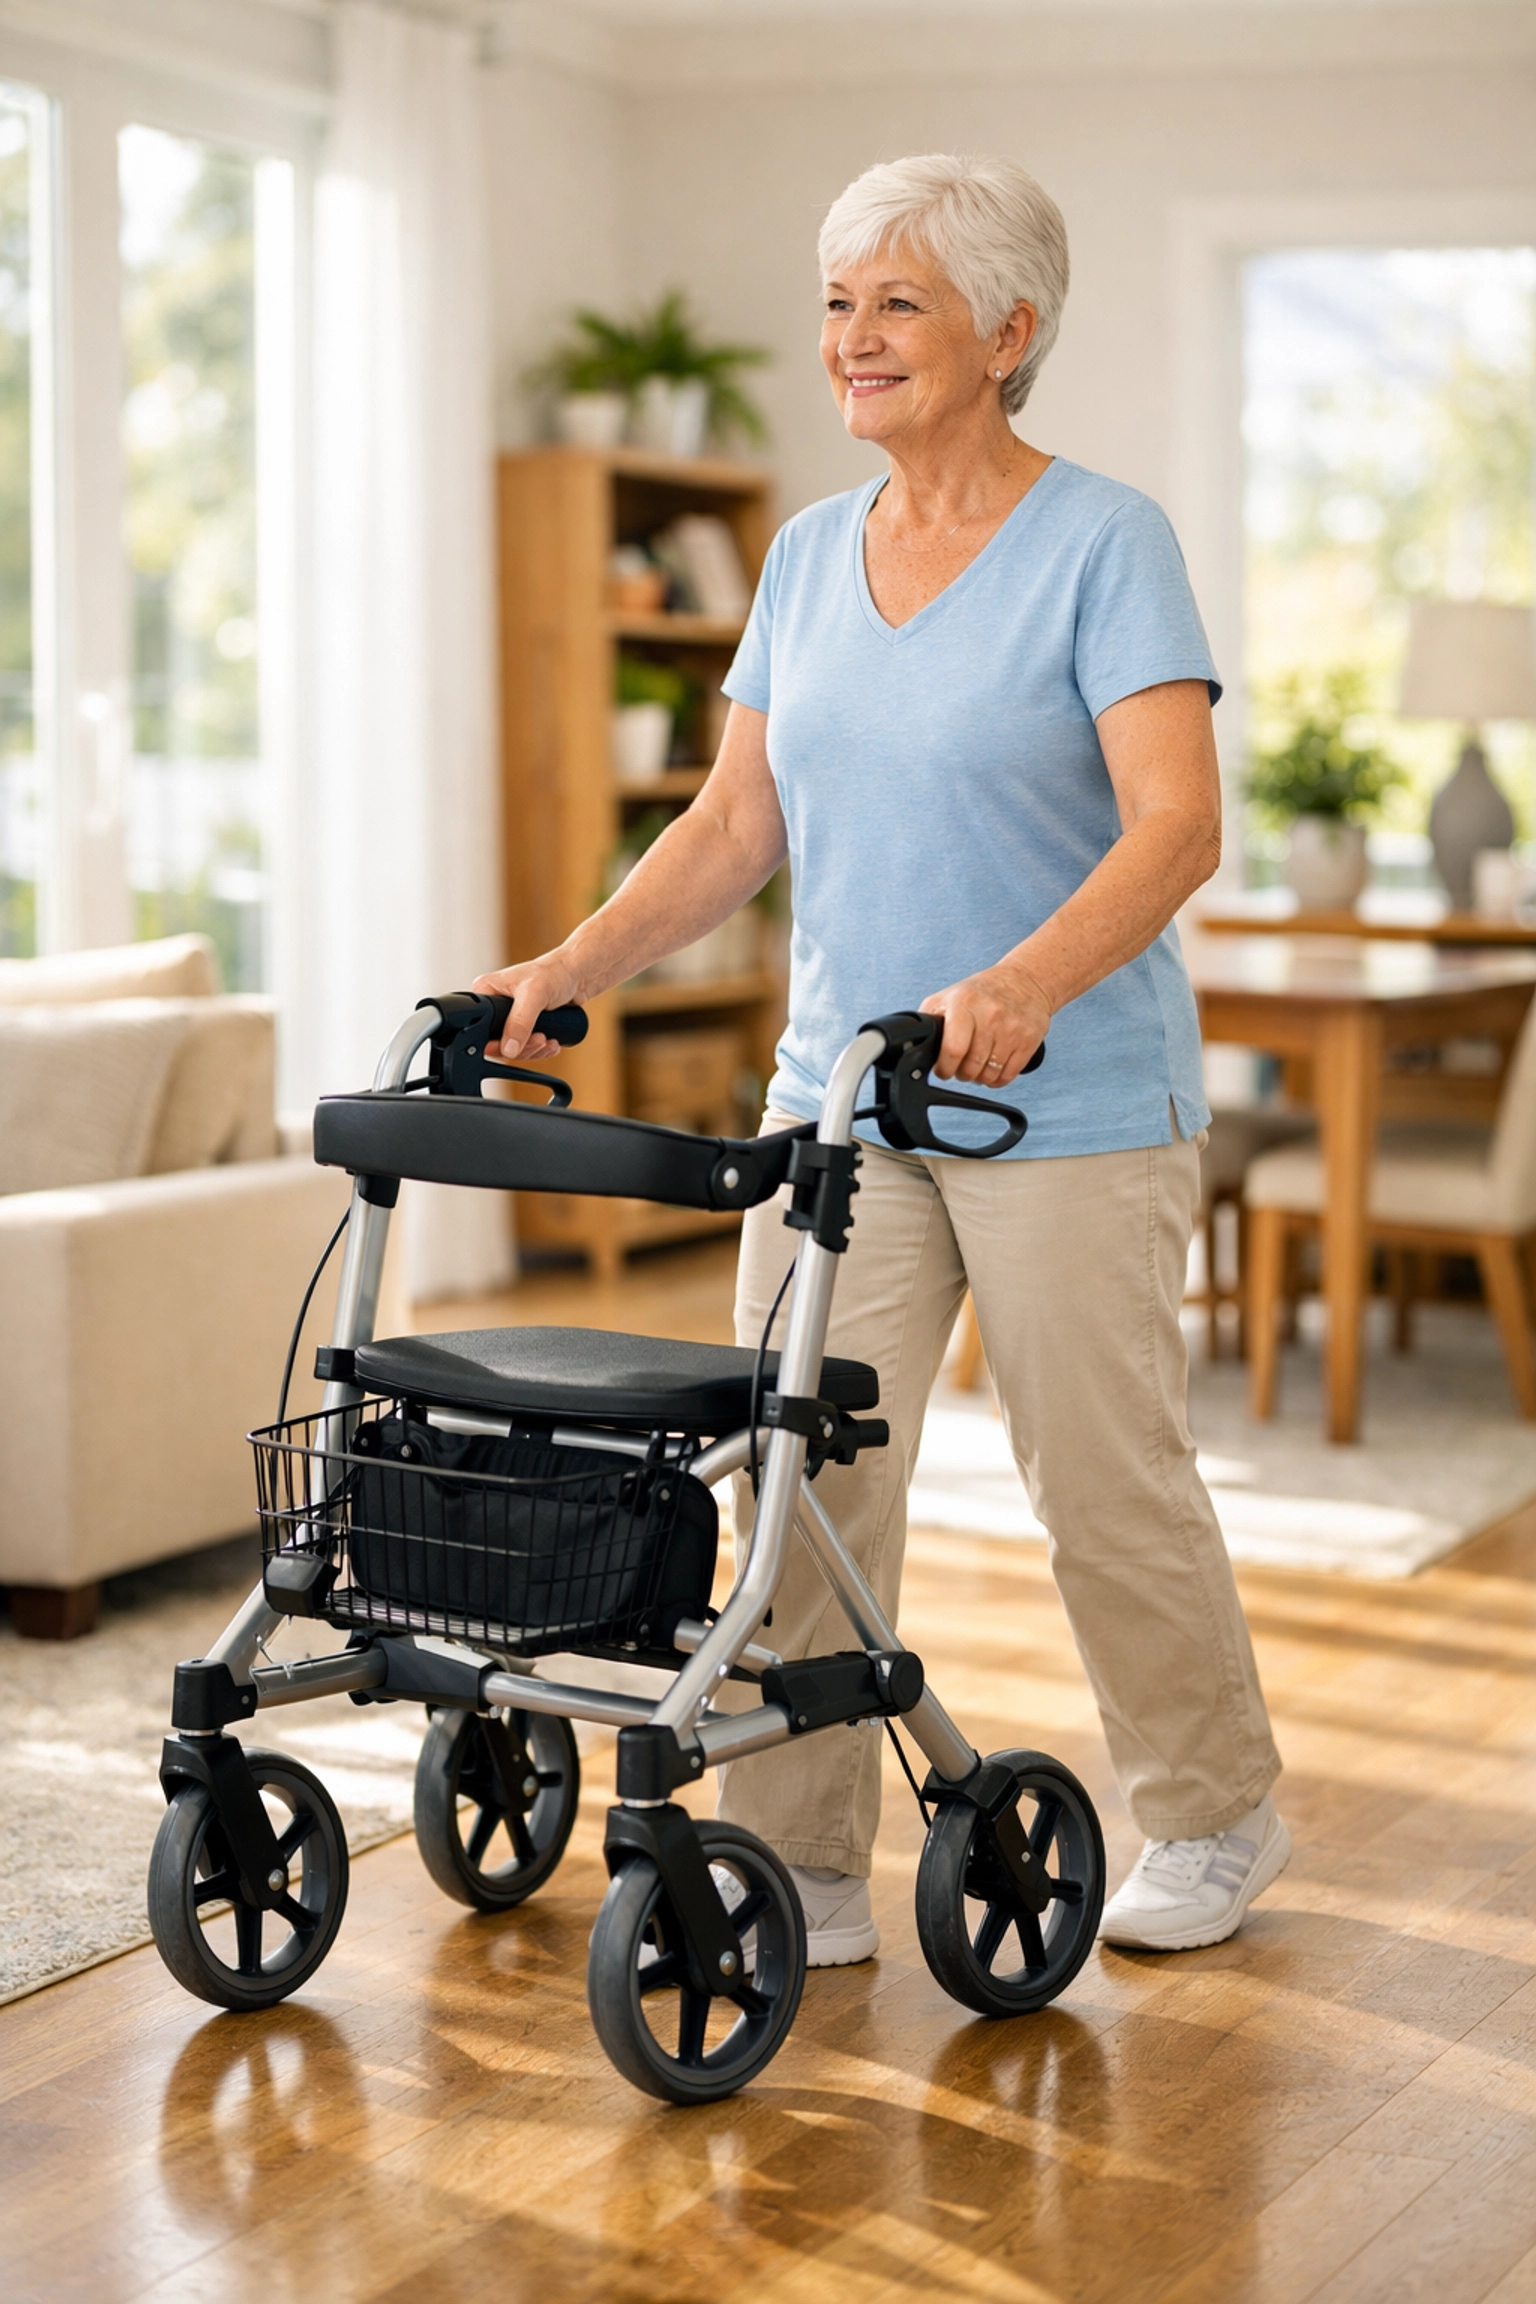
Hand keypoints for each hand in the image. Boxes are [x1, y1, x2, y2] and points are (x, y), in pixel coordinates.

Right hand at [471, 953, 581, 1060]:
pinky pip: (528, 1047)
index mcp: (487, 992)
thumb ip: (520, 1022)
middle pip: (498, 1042)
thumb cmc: (554, 972)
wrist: (578, 975)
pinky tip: (551, 1042)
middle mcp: (496, 1006)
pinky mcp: (526, 1026)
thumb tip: (509, 1048)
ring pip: (514, 1048)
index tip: (515, 1046)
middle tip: (539, 1039)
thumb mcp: (533, 995)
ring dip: (534, 1050)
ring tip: (547, 1040)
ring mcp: (511, 1017)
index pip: (481, 1027)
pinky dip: (541, 1050)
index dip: (497, 1042)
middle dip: (522, 1047)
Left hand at [920, 961, 1050, 1084]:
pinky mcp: (1028, 1041)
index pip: (953, 1049)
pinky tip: (992, 1068)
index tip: (943, 1069)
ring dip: (979, 1077)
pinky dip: (996, 1079)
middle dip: (961, 1073)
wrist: (1024, 982)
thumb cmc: (983, 992)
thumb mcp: (949, 996)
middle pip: (971, 1067)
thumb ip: (929, 1019)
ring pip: (989, 1074)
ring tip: (977, 1065)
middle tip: (960, 1067)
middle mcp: (990, 1015)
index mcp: (965, 1004)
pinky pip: (1008, 1076)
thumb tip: (914, 1045)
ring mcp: (1011, 1029)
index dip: (945, 1067)